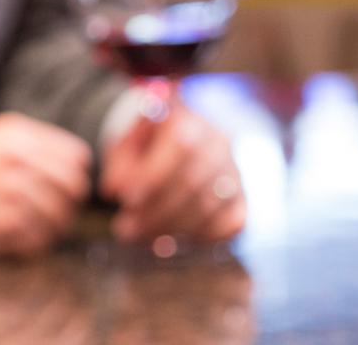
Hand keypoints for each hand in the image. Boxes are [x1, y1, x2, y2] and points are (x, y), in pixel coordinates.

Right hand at [0, 113, 91, 258]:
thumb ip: (25, 148)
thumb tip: (73, 168)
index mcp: (13, 134)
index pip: (76, 157)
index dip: (68, 175)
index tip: (53, 187)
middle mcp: (17, 159)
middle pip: (75, 188)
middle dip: (63, 203)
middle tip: (40, 212)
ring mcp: (12, 194)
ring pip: (62, 217)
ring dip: (46, 227)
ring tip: (18, 225)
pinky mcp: (3, 228)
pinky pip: (40, 242)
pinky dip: (28, 245)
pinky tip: (5, 237)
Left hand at [100, 99, 243, 245]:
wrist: (172, 149)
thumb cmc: (142, 148)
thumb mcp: (124, 147)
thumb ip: (119, 165)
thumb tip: (115, 190)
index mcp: (189, 118)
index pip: (181, 145)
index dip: (154, 175)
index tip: (125, 199)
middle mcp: (219, 143)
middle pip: (194, 181)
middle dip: (155, 210)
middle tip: (124, 229)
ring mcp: (235, 173)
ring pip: (208, 207)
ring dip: (169, 228)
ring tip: (136, 236)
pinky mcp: (242, 201)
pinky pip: (230, 226)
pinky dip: (199, 237)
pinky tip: (169, 240)